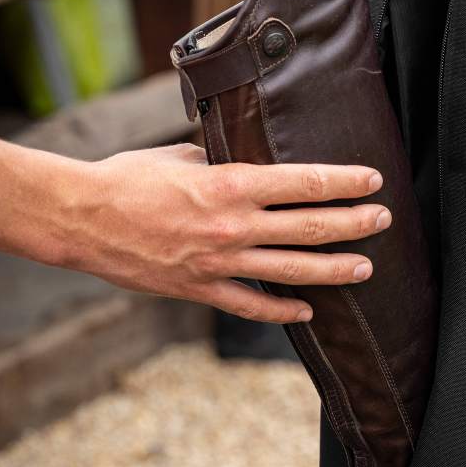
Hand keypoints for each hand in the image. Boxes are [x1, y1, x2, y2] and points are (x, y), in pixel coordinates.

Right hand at [34, 143, 390, 323]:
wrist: (81, 218)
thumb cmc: (129, 178)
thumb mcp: (183, 156)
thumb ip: (224, 161)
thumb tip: (252, 160)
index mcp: (231, 185)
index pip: (304, 183)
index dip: (345, 182)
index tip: (373, 180)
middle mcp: (233, 226)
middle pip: (310, 227)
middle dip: (354, 224)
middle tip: (384, 220)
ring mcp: (219, 262)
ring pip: (293, 270)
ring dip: (335, 269)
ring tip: (365, 267)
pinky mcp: (201, 289)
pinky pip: (252, 305)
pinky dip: (283, 310)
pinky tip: (308, 311)